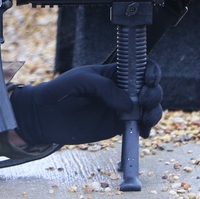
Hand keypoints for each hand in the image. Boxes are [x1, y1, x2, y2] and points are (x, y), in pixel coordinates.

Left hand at [10, 62, 162, 145]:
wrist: (44, 116)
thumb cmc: (59, 91)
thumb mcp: (79, 81)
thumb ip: (103, 88)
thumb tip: (129, 104)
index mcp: (114, 73)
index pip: (141, 67)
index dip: (152, 71)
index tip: (149, 79)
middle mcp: (122, 89)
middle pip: (151, 88)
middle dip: (154, 93)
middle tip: (144, 100)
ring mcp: (122, 108)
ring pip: (150, 108)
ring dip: (155, 112)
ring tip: (146, 117)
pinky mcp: (118, 126)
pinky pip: (139, 126)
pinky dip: (146, 128)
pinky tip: (143, 130)